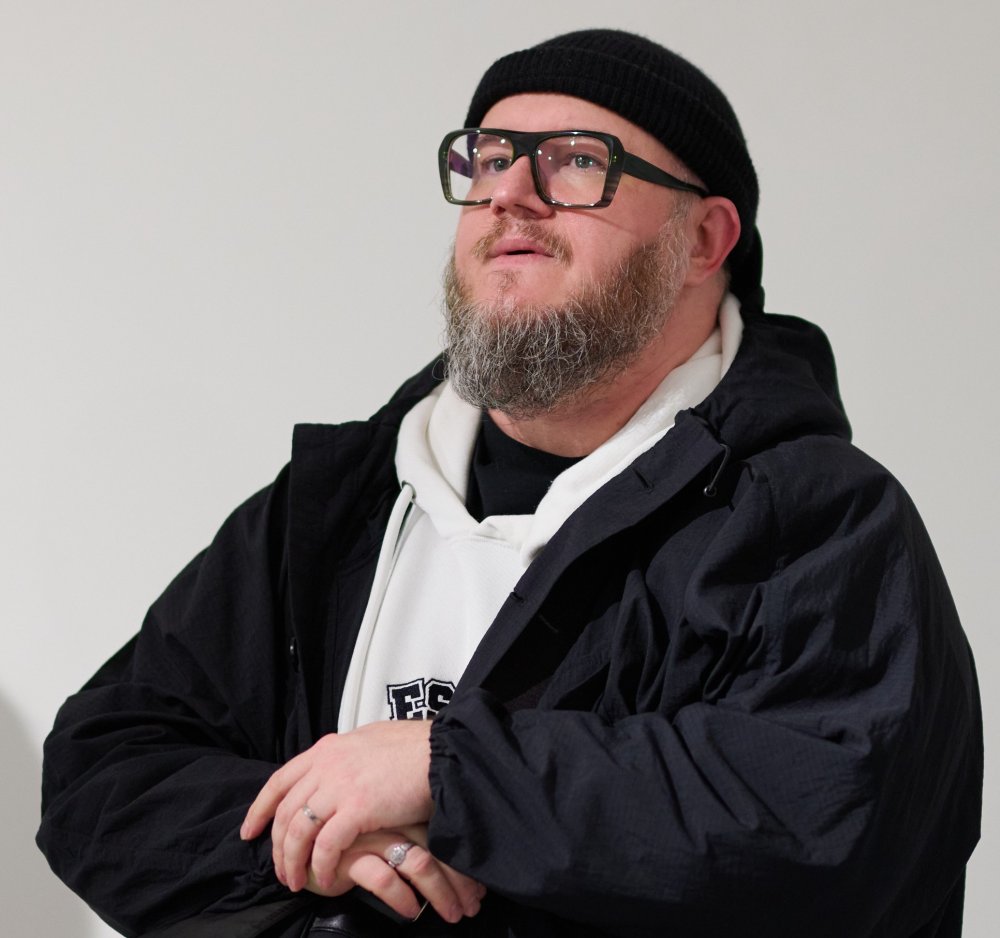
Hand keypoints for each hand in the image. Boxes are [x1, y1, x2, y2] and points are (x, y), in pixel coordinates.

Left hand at [240, 720, 433, 892]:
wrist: (442, 752)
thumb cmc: (414, 748)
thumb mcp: (369, 741)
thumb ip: (346, 757)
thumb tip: (337, 768)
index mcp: (327, 749)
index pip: (280, 780)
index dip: (260, 809)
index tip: (251, 831)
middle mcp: (326, 764)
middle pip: (285, 811)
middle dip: (277, 846)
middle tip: (280, 870)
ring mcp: (340, 785)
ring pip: (298, 831)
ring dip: (293, 861)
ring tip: (297, 882)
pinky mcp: (357, 808)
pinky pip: (326, 845)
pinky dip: (321, 866)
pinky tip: (326, 878)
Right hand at [305, 825, 483, 923]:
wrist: (299, 846)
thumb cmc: (346, 845)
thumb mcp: (383, 841)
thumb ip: (410, 847)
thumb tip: (450, 880)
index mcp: (403, 814)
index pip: (444, 838)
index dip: (464, 866)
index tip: (478, 892)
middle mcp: (392, 821)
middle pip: (437, 850)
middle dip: (460, 882)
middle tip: (471, 907)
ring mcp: (372, 835)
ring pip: (419, 862)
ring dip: (441, 893)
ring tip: (452, 914)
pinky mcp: (349, 855)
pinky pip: (384, 877)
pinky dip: (402, 897)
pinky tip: (411, 911)